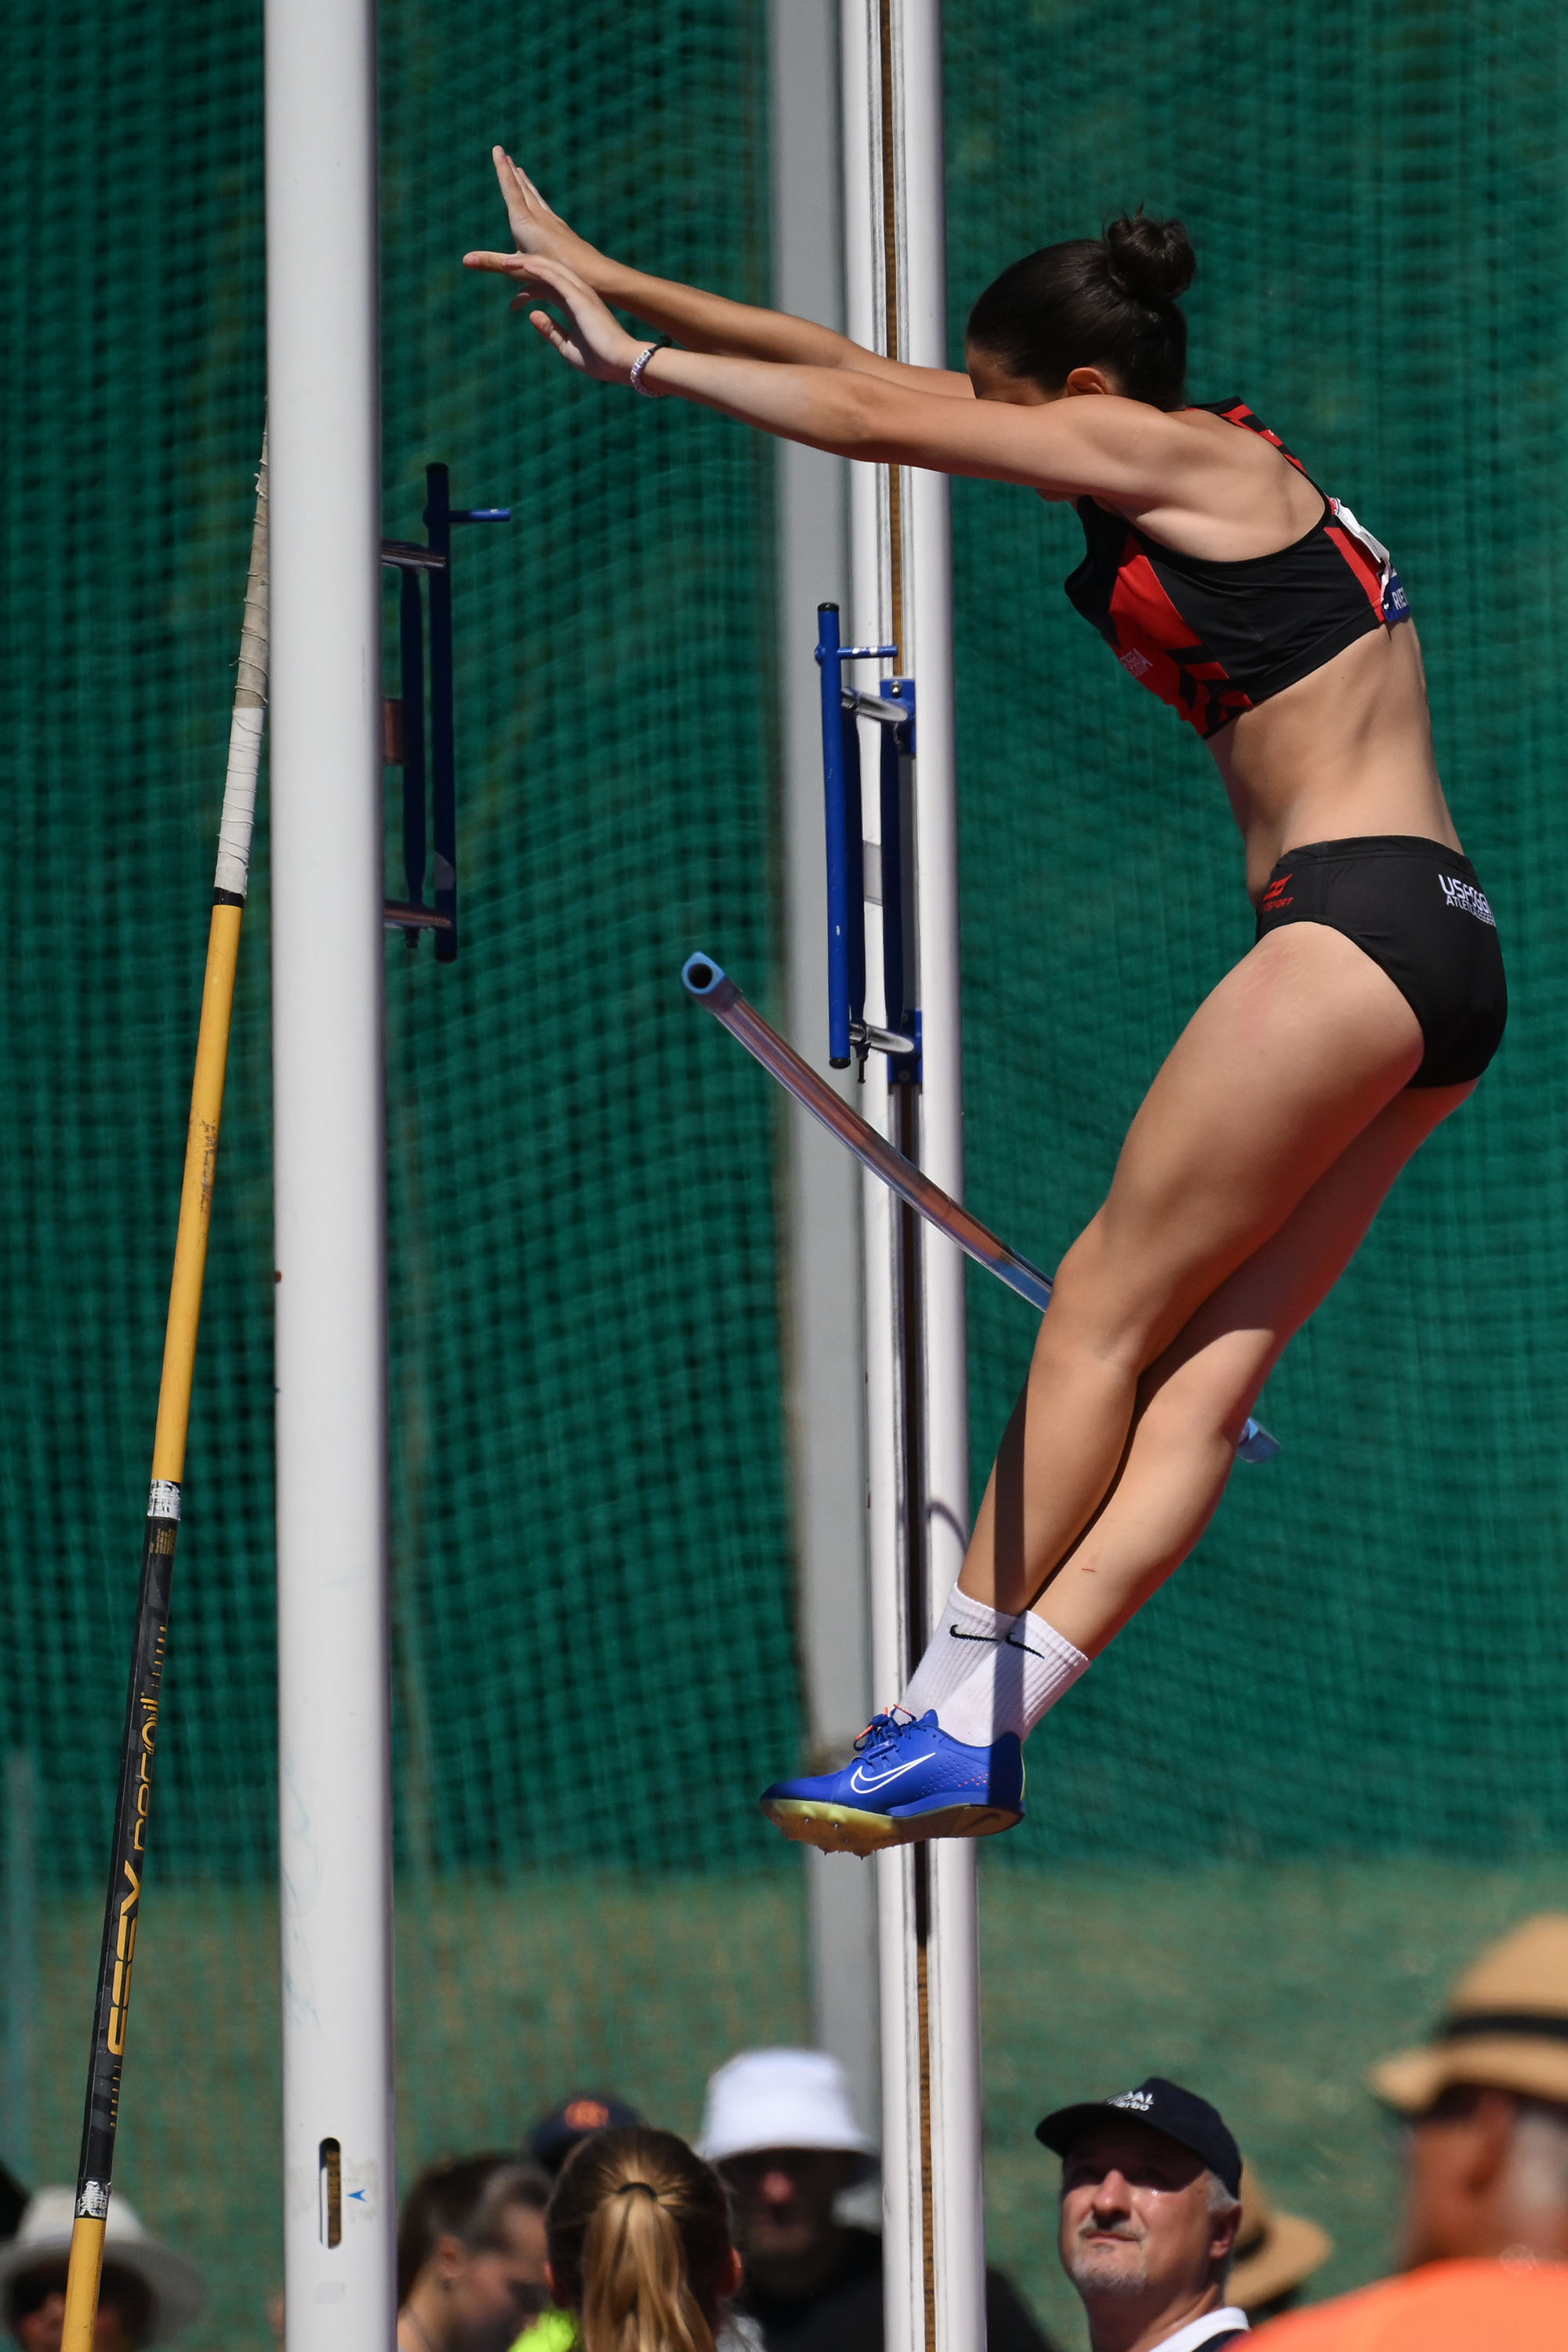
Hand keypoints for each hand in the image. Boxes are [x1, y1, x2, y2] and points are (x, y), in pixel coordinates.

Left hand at [464, 247, 645, 384]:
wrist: (623, 362)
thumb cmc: (600, 361)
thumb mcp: (568, 347)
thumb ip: (551, 330)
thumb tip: (532, 315)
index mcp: (576, 306)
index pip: (549, 289)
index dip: (530, 290)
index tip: (514, 302)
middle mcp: (577, 293)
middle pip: (546, 272)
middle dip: (524, 266)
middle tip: (501, 263)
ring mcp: (579, 292)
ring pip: (547, 268)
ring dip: (525, 263)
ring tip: (504, 260)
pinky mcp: (578, 295)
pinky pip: (552, 275)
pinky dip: (534, 268)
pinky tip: (517, 264)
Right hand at [489, 148, 605, 280]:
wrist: (592, 273)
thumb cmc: (554, 272)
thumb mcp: (518, 269)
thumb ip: (491, 262)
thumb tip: (464, 260)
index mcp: (523, 221)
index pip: (510, 188)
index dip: (502, 168)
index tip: (498, 149)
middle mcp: (538, 216)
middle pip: (522, 188)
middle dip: (512, 172)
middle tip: (505, 155)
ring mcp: (552, 221)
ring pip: (535, 196)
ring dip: (525, 183)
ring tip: (520, 171)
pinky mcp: (561, 230)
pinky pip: (546, 209)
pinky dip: (538, 200)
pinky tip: (541, 205)